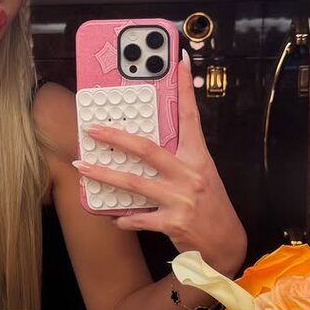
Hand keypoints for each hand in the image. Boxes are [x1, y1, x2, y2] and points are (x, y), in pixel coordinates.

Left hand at [73, 55, 246, 276]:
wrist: (226, 247)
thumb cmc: (211, 209)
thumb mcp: (203, 177)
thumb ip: (179, 160)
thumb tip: (148, 147)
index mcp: (199, 159)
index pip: (190, 118)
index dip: (184, 89)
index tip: (177, 63)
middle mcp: (189, 176)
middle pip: (147, 149)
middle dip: (115, 137)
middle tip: (92, 128)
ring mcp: (180, 199)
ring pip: (133, 183)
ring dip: (104, 175)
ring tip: (84, 167)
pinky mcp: (173, 222)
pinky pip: (138, 218)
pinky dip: (123, 218)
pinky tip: (115, 217)